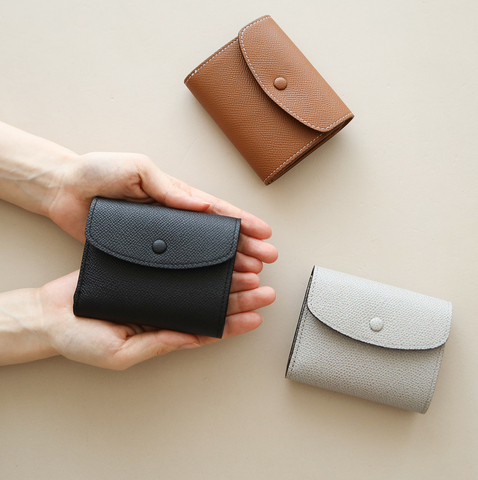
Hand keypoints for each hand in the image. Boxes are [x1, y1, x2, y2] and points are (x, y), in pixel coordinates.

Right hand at [40, 270, 274, 369]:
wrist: (50, 314)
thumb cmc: (80, 340)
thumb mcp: (121, 353)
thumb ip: (159, 343)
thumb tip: (193, 336)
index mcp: (163, 331)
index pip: (207, 327)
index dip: (234, 322)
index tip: (257, 314)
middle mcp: (164, 309)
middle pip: (210, 302)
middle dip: (241, 297)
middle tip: (265, 290)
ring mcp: (156, 290)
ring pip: (200, 282)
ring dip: (226, 277)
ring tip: (251, 271)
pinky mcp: (145, 272)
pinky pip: (176, 265)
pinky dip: (197, 261)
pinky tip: (214, 256)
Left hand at [47, 152, 277, 274]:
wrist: (64, 190)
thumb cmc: (98, 173)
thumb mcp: (137, 170)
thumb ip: (167, 188)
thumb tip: (200, 205)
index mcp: (174, 196)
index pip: (216, 210)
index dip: (242, 221)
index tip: (264, 233)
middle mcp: (173, 218)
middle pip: (216, 235)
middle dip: (244, 246)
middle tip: (265, 260)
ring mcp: (160, 239)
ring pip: (200, 254)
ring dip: (226, 264)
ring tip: (248, 275)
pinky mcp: (143, 254)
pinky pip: (174, 266)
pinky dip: (195, 275)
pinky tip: (208, 284)